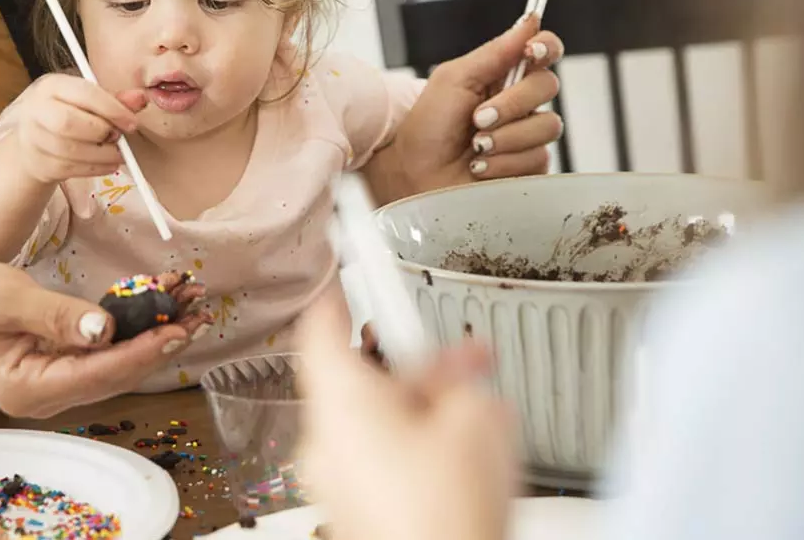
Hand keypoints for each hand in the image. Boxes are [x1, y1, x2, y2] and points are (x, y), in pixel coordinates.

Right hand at [0, 263, 211, 417]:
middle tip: (200, 311)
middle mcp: (46, 397)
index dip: (142, 351)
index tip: (178, 328)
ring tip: (192, 303)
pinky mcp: (61, 367)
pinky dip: (134, 328)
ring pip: (117, 363)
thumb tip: (105, 329)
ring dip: (155, 333)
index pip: (98, 374)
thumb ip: (56, 315)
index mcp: (26, 390)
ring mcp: (54, 385)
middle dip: (160, 341)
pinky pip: (105, 351)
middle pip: (116, 373)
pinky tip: (163, 305)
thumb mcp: (6, 300)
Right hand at [11, 73, 147, 182]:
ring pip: (71, 150)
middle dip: (101, 131)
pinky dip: (96, 168)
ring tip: (116, 152)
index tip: (132, 123)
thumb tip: (141, 98)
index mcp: (51, 86)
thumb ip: (114, 100)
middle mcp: (37, 109)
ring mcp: (34, 138)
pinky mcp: (40, 163)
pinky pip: (71, 169)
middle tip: (118, 136)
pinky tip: (107, 163)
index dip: (112, 109)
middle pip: (69, 123)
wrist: (33, 142)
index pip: (84, 93)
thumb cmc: (65, 114)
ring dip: (102, 154)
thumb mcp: (86, 101)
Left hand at [299, 319, 520, 539]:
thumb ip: (462, 381)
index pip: (321, 330)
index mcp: (341, 402)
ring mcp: (337, 481)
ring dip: (425, 411)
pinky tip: (465, 459)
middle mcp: (326, 441)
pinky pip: (383, 463)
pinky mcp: (357, 510)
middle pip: (364, 382)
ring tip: (482, 416)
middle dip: (419, 370)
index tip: (351, 288)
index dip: (341, 302)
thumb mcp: (477, 419)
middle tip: (464, 362)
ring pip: (379, 425)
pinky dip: (417, 450)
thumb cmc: (443, 514)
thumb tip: (460, 383)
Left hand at [381, 15, 564, 197]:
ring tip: (476, 147)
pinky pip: (538, 158)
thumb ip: (495, 52)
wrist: (414, 175)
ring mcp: (525, 135)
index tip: (531, 51)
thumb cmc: (426, 128)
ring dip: (505, 137)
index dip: (546, 46)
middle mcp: (519, 103)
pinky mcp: (527, 167)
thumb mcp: (454, 80)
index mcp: (502, 76)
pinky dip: (504, 163)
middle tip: (478, 119)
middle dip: (511, 103)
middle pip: (548, 86)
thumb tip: (530, 20)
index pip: (543, 50)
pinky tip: (481, 167)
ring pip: (547, 126)